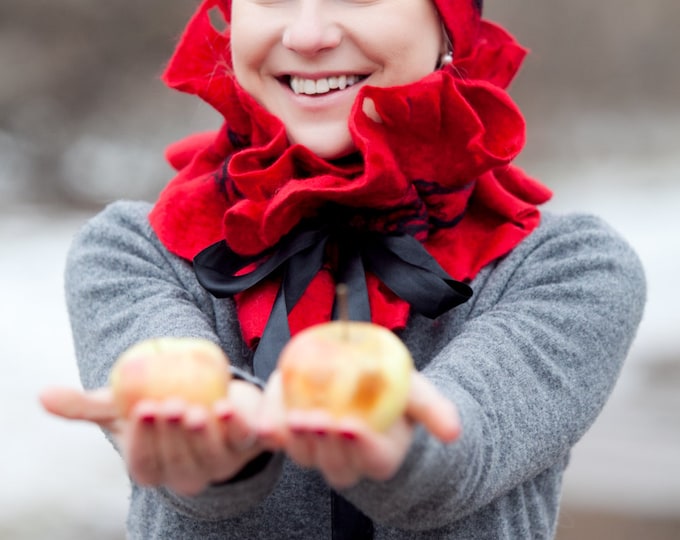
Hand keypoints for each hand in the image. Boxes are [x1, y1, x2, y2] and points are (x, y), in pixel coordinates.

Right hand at [39, 380, 264, 495]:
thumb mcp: (121, 404)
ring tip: (194, 407)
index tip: (140, 410)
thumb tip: (43, 396)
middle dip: (173, 437)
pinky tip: (228, 406)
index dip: (143, 442)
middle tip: (168, 404)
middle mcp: (187, 473)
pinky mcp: (247, 444)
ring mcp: (219, 462)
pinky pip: (245, 441)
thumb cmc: (156, 403)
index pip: (144, 465)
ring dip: (202, 435)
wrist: (204, 393)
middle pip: (178, 464)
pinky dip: (238, 426)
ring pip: (211, 458)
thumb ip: (86, 405)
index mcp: (154, 468)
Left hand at [257, 371, 459, 488]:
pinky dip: (269, 428)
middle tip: (318, 419)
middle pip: (336, 464)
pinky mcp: (288, 433)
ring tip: (295, 415)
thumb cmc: (391, 391)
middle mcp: (347, 460)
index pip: (375, 460)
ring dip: (297, 440)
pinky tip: (266, 417)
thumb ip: (432, 408)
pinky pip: (276, 438)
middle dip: (326, 444)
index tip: (353, 425)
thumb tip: (453, 432)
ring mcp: (315, 450)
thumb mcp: (414, 391)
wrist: (358, 380)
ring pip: (304, 456)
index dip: (364, 447)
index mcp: (381, 454)